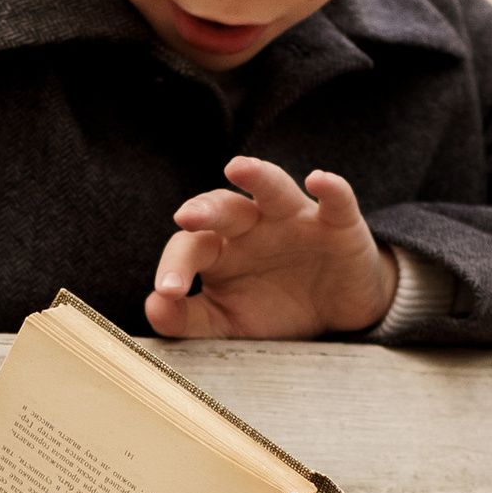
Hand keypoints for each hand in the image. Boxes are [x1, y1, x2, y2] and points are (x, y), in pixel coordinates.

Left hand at [147, 156, 397, 340]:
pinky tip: (318, 179)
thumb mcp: (227, 325)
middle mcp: (252, 226)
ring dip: (258, 177)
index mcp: (220, 249)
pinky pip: (335, 200)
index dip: (176, 265)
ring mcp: (294, 220)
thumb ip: (187, 319)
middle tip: (186, 216)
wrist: (337, 318)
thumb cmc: (274, 313)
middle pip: (224, 208)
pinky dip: (330, 188)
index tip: (168, 291)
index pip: (191, 247)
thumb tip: (153, 307)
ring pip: (273, 190)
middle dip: (205, 209)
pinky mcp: (338, 224)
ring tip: (237, 168)